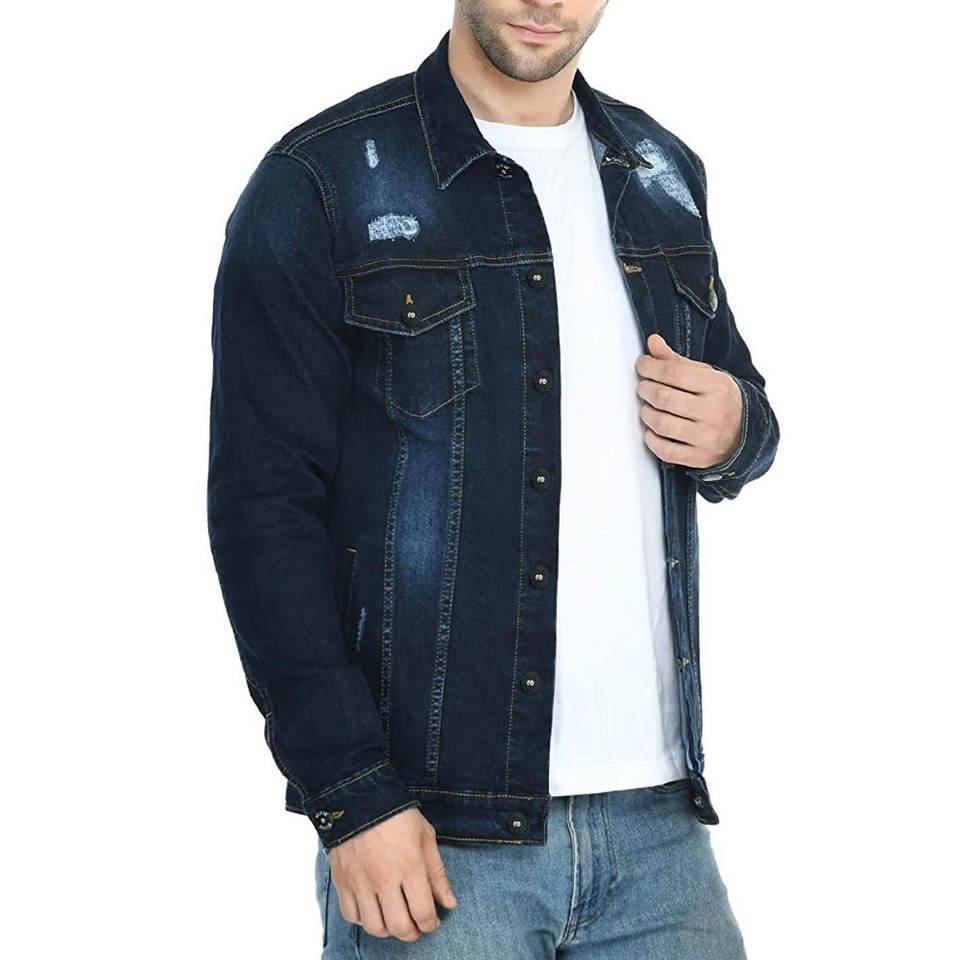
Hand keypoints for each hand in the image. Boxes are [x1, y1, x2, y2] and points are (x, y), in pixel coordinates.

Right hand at [328, 807, 456, 941]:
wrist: (358, 797)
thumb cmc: (397, 815)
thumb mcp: (426, 837)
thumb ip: (437, 873)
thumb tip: (449, 903)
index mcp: (409, 866)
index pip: (423, 912)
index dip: (431, 924)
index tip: (433, 921)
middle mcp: (384, 879)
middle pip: (399, 926)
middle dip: (412, 933)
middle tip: (416, 927)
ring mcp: (360, 882)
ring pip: (374, 926)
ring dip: (388, 930)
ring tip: (395, 920)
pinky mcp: (342, 881)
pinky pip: (351, 915)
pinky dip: (363, 920)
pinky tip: (373, 910)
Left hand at [635, 333, 742, 468]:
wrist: (746, 433)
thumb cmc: (719, 401)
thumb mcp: (705, 376)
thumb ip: (676, 361)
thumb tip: (652, 342)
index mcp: (717, 386)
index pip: (673, 372)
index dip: (650, 367)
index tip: (642, 365)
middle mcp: (714, 412)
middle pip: (664, 397)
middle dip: (645, 389)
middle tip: (643, 387)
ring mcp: (708, 437)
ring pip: (662, 424)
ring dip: (646, 413)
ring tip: (647, 408)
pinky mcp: (699, 458)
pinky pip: (666, 451)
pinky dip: (652, 440)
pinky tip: (652, 431)